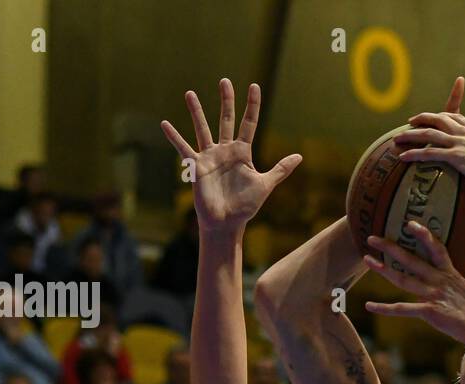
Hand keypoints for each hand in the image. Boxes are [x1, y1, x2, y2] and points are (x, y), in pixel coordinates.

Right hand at [161, 78, 301, 234]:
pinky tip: (165, 124)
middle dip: (227, 101)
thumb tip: (299, 156)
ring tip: (190, 93)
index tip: (254, 86)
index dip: (252, 105)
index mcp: (242, 152)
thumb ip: (280, 169)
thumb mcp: (265, 185)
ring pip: (203, 129)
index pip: (249, 123)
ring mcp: (210, 157)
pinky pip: (184, 149)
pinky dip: (174, 137)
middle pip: (226, 119)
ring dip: (197, 111)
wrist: (227, 222)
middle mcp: (225, 151)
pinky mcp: (197, 166)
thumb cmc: (245, 206)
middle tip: (224, 81)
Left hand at [363, 220, 464, 343]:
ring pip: (404, 280)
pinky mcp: (429, 311)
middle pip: (412, 260)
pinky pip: (403, 309)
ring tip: (367, 260)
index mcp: (449, 273)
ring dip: (384, 270)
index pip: (436, 247)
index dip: (423, 234)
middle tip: (371, 237)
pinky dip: (385, 308)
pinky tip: (369, 306)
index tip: (408, 223)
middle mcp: (439, 280)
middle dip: (391, 247)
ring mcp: (433, 295)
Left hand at [395, 111, 464, 196]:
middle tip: (408, 123)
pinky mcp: (456, 157)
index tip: (430, 118)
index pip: (455, 118)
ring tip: (396, 139)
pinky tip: (402, 157)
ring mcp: (460, 144)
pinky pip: (429, 153)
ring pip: (429, 134)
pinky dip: (414, 153)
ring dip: (410, 135)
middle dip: (421, 119)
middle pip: (438, 120)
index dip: (441, 116)